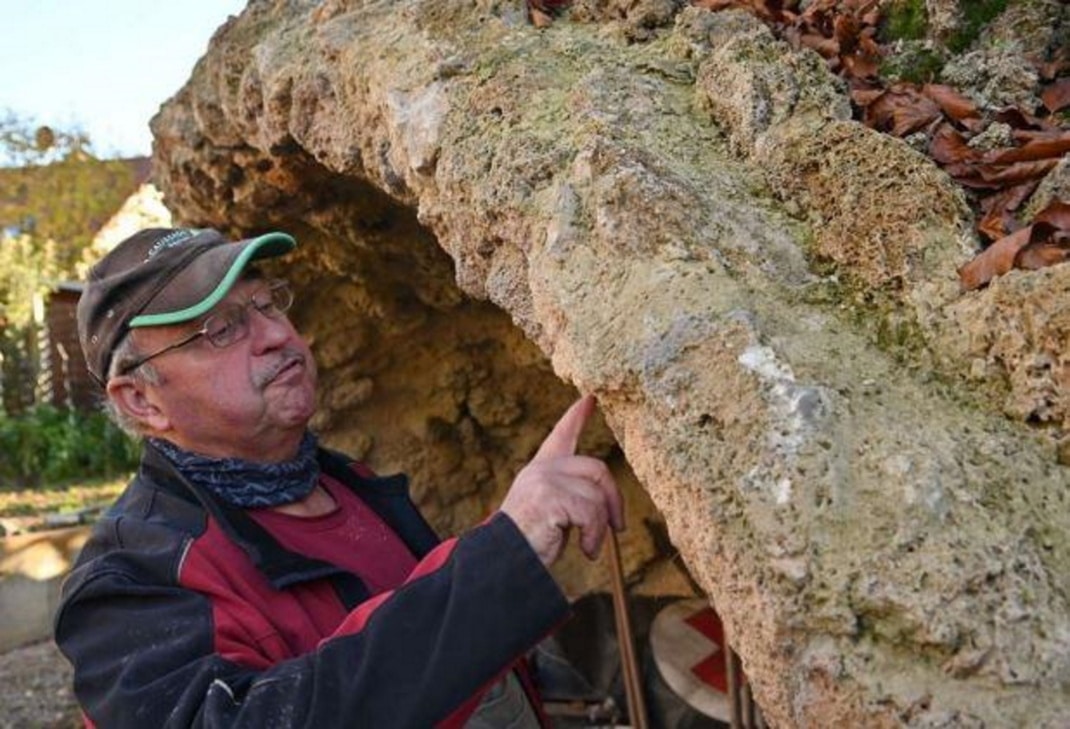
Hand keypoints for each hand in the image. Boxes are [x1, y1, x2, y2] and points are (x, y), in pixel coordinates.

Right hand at [500, 395, 623, 565]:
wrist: (505, 560)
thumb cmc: (529, 542)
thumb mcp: (551, 511)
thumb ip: (570, 493)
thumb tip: (606, 497)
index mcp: (540, 469)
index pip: (561, 435)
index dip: (577, 416)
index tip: (590, 398)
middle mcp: (542, 469)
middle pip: (597, 468)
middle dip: (613, 499)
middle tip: (617, 526)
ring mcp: (545, 480)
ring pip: (596, 496)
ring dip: (601, 527)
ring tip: (590, 547)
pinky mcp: (550, 496)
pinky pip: (591, 513)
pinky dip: (595, 536)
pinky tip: (586, 550)